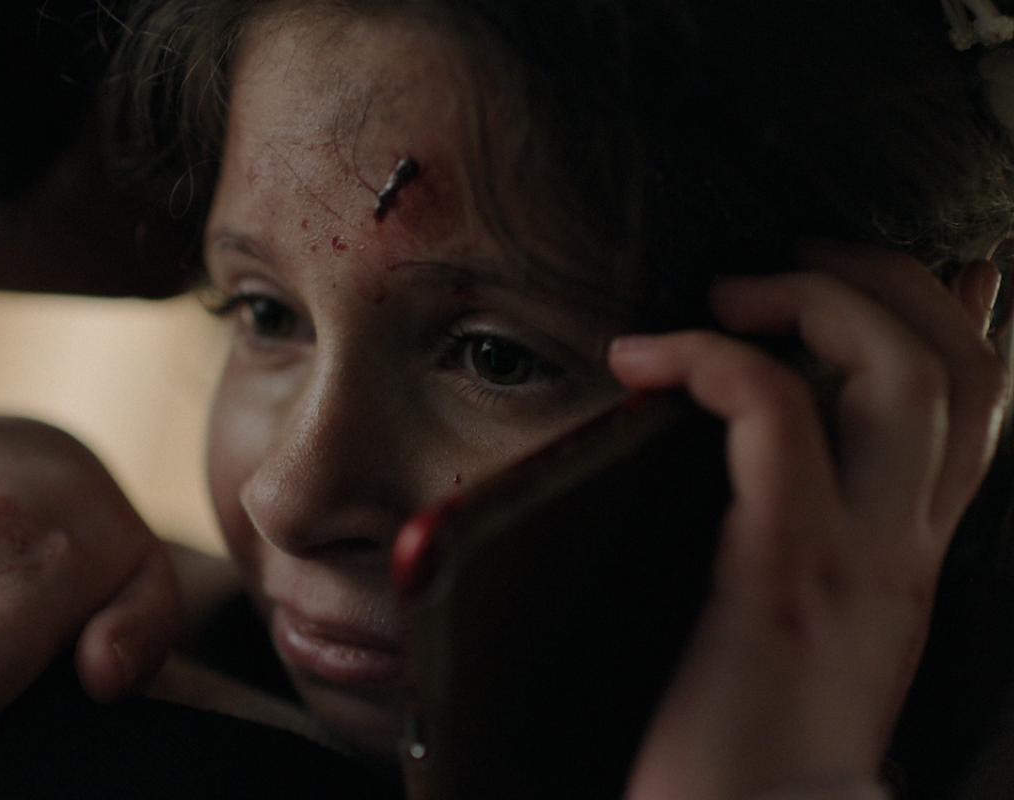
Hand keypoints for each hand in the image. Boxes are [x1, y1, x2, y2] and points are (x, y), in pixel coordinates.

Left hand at [610, 244, 1009, 798]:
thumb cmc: (746, 743)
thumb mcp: (806, 632)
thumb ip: (816, 543)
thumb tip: (783, 467)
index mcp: (908, 563)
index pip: (980, 410)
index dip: (961, 317)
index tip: (924, 266)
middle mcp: (904, 554)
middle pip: (955, 367)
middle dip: (884, 278)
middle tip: (796, 259)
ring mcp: (856, 562)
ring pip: (895, 373)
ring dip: (816, 297)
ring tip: (731, 290)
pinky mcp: (777, 575)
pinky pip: (771, 418)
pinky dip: (714, 359)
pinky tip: (647, 356)